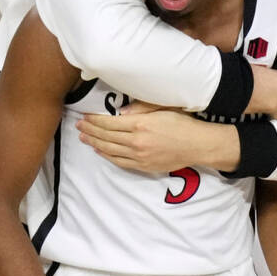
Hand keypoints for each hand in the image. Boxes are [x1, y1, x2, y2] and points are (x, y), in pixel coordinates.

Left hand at [77, 106, 207, 172]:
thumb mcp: (162, 108)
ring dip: (95, 143)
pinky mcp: (143, 166)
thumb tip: (118, 113)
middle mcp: (137, 141)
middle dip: (90, 131)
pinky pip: (120, 162)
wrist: (197, 145)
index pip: (110, 123)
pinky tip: (100, 151)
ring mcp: (139, 156)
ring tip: (84, 138)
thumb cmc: (182, 123)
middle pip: (106, 136)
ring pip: (110, 150)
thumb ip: (139, 109)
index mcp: (140, 124)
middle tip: (79, 126)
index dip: (95, 120)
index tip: (85, 116)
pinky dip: (107, 156)